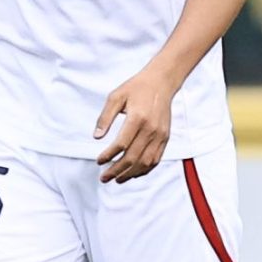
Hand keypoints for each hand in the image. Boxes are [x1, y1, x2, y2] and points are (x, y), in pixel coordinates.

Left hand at [94, 66, 173, 181]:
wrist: (161, 83)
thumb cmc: (136, 88)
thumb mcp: (115, 97)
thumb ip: (105, 117)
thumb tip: (96, 136)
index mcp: (138, 118)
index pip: (122, 144)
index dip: (109, 155)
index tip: (99, 161)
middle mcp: (151, 129)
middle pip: (133, 157)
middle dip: (117, 170)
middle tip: (104, 178)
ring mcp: (160, 135)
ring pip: (146, 162)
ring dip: (130, 174)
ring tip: (116, 179)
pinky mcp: (165, 138)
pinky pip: (155, 159)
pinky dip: (144, 170)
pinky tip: (133, 174)